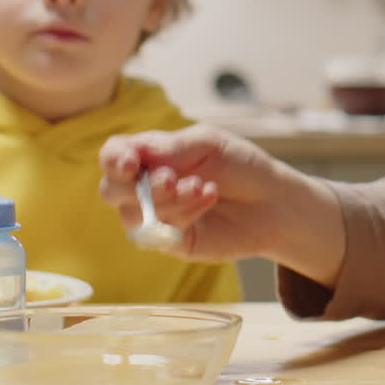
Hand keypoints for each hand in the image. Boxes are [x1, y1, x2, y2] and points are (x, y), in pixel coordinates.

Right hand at [99, 124, 345, 286]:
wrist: (272, 200)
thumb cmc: (240, 165)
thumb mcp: (209, 143)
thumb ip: (173, 147)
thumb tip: (137, 153)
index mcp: (151, 156)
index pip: (114, 156)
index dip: (114, 159)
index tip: (131, 162)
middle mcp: (145, 187)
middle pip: (111, 190)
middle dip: (137, 185)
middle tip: (172, 179)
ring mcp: (156, 216)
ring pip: (133, 214)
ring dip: (167, 199)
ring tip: (202, 187)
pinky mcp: (170, 241)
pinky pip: (157, 234)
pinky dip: (182, 214)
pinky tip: (208, 198)